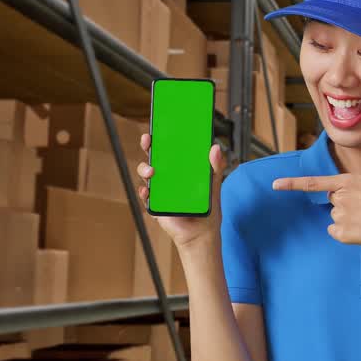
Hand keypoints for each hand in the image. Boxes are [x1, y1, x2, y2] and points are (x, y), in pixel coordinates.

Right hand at [137, 133, 224, 248]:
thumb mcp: (214, 184)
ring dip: (144, 169)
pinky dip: (144, 192)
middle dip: (148, 146)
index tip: (160, 127)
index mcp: (181, 168)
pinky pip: (145, 196)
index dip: (164, 137)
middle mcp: (168, 176)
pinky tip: (147, 192)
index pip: (170, 149)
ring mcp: (160, 189)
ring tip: (151, 172)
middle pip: (154, 157)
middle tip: (148, 140)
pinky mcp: (155, 204)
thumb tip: (216, 147)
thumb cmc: (207, 207)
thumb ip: (216, 167)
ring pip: (145, 174)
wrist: (202, 233)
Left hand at [272, 124, 360, 253]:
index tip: (274, 185)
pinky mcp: (342, 234)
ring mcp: (340, 217)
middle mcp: (340, 199)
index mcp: (347, 182)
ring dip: (348, 215)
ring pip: (335, 214)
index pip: (313, 183)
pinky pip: (335, 230)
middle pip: (333, 197)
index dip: (292, 184)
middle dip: (346, 199)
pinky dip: (346, 231)